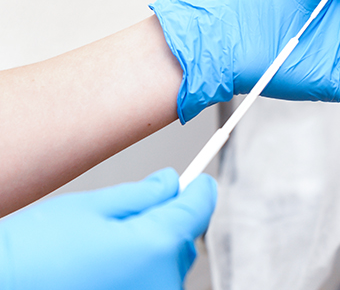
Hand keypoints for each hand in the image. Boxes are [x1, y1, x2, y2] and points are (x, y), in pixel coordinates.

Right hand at [0, 168, 216, 289]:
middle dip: (169, 218)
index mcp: (156, 246)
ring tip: (110, 244)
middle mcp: (164, 281)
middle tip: (138, 209)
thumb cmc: (36, 252)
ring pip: (169, 264)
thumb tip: (171, 183)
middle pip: (184, 238)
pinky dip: (142, 271)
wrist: (2, 289)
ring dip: (154, 248)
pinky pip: (155, 283)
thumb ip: (143, 194)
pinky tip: (110, 266)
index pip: (198, 210)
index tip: (199, 181)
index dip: (200, 190)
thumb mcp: (92, 206)